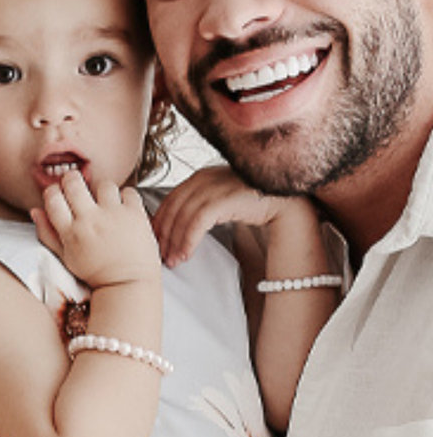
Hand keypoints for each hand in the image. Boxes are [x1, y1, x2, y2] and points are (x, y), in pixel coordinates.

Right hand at [31, 170, 159, 289]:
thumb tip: (36, 212)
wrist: (128, 284)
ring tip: (105, 203)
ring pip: (103, 184)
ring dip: (102, 191)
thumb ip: (47, 233)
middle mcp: (90, 220)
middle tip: (77, 188)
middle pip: (73, 183)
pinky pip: (129, 191)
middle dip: (72, 180)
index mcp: (71, 232)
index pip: (53, 198)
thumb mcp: (65, 257)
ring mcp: (114, 215)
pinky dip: (126, 197)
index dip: (53, 192)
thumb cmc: (98, 274)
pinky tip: (122, 209)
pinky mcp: (135, 214)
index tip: (59, 194)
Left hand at [152, 165, 304, 266]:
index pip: (170, 199)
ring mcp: (215, 186)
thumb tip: (172, 227)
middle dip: (164, 235)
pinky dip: (188, 240)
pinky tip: (186, 254)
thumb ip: (198, 207)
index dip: (159, 222)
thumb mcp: (218, 201)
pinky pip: (198, 222)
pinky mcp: (225, 198)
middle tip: (160, 256)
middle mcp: (204, 178)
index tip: (153, 241)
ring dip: (175, 242)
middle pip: (173, 209)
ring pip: (183, 217)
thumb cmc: (250, 203)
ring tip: (173, 260)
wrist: (283, 202)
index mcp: (199, 176)